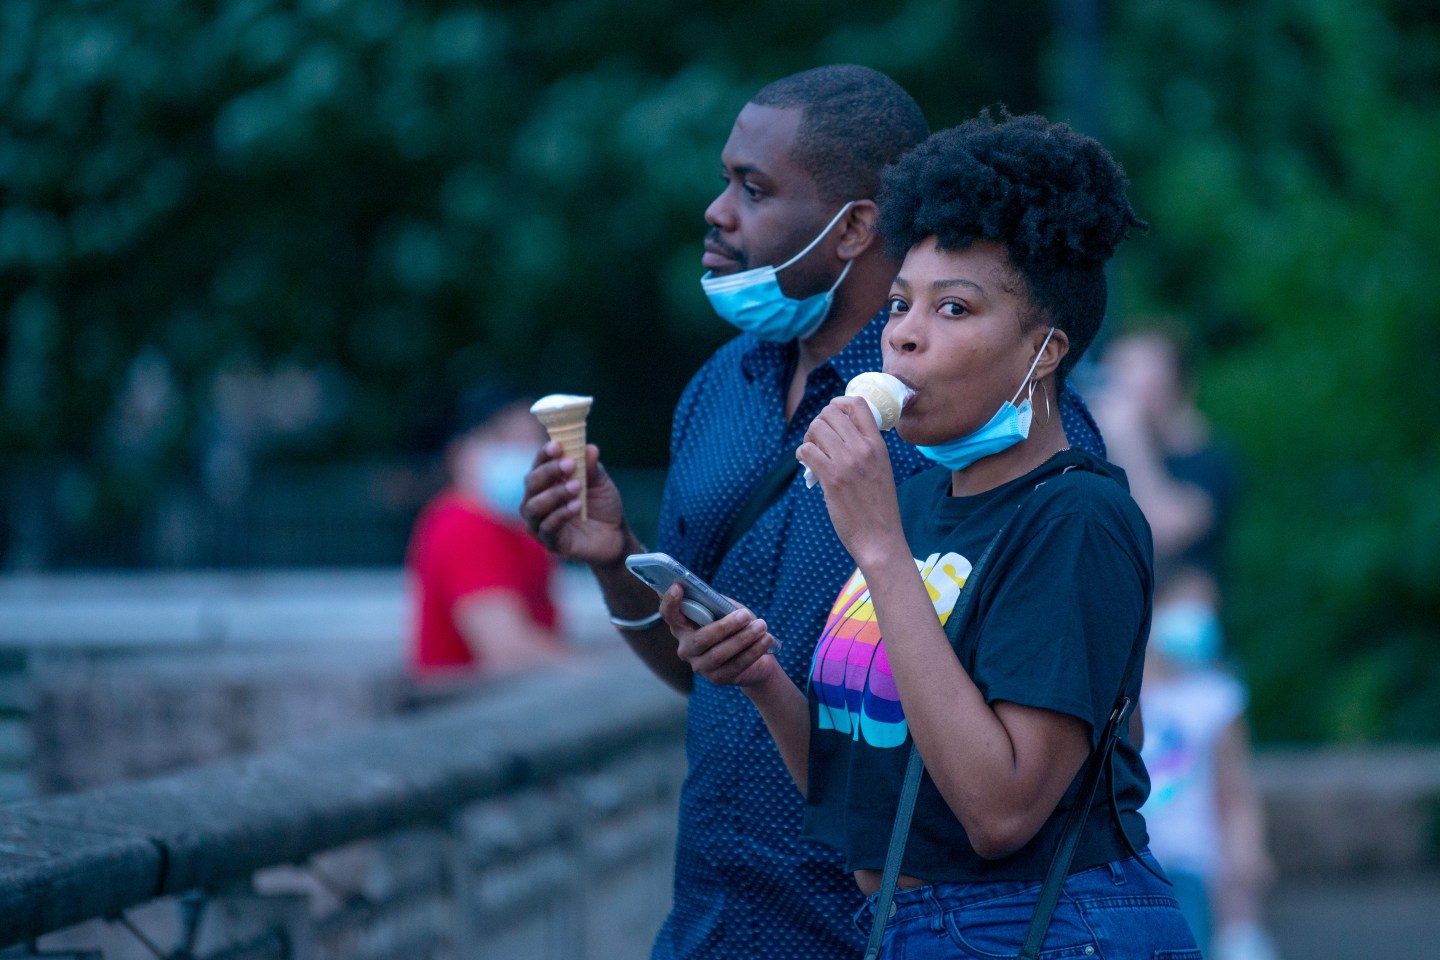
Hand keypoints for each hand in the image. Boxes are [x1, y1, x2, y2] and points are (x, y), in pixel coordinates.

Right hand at [521, 442, 629, 565]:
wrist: (615, 535)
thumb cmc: (602, 505)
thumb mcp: (601, 483)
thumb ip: (592, 468)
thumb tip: (589, 448)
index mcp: (547, 481)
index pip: (539, 463)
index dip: (545, 454)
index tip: (557, 445)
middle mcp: (537, 499)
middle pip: (531, 482)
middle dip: (549, 471)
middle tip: (570, 464)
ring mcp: (540, 521)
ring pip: (534, 506)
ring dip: (555, 494)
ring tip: (577, 487)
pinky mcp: (549, 541)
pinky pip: (547, 527)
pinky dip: (560, 514)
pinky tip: (577, 506)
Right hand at [663, 585, 780, 687]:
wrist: (754, 654)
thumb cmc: (736, 626)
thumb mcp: (726, 610)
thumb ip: (718, 604)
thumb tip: (717, 600)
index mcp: (683, 626)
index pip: (669, 614)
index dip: (670, 601)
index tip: (679, 586)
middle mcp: (686, 648)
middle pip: (700, 639)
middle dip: (725, 626)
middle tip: (746, 615)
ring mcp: (700, 665)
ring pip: (719, 654)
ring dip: (743, 639)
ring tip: (762, 626)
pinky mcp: (717, 678)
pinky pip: (735, 665)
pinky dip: (753, 651)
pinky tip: (766, 639)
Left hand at [798, 396, 903, 565]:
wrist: (880, 538)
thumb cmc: (878, 508)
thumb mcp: (881, 469)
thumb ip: (865, 449)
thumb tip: (838, 435)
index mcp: (878, 445)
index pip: (858, 404)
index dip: (839, 404)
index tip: (832, 416)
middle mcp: (864, 448)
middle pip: (831, 413)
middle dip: (818, 423)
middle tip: (817, 441)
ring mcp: (847, 462)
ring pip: (816, 428)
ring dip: (808, 438)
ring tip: (811, 453)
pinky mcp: (832, 478)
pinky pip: (806, 450)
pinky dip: (802, 454)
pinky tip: (807, 465)